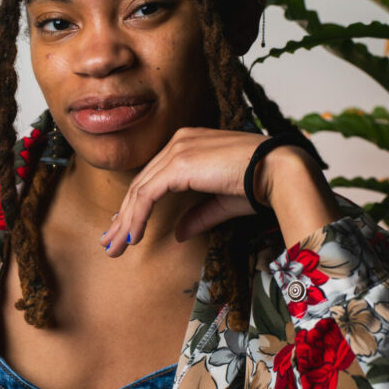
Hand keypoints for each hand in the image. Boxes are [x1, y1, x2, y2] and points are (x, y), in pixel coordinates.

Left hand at [99, 128, 339, 256]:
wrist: (279, 170)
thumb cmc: (259, 184)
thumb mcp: (221, 203)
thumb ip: (197, 215)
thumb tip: (178, 233)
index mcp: (189, 143)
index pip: (153, 176)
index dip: (136, 204)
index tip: (124, 228)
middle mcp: (179, 141)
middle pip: (142, 183)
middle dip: (124, 216)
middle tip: (110, 243)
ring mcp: (177, 150)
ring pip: (140, 190)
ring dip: (125, 222)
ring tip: (115, 247)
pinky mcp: (178, 164)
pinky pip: (148, 195)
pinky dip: (137, 218)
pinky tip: (132, 238)